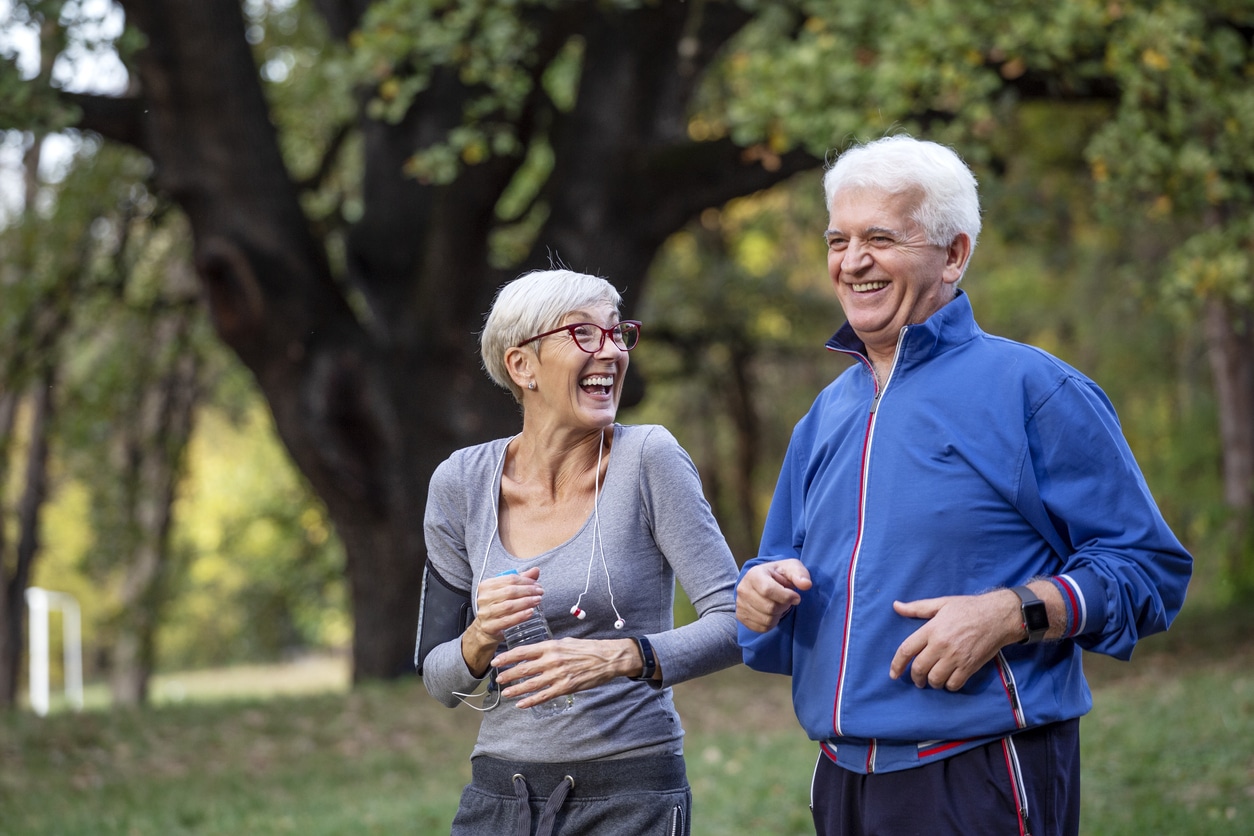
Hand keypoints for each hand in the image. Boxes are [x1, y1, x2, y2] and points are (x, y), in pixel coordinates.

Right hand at [460, 567, 543, 676]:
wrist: (485, 628)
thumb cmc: (498, 606)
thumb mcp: (506, 591)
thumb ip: (520, 580)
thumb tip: (536, 570)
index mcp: (486, 585)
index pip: (509, 579)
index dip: (526, 580)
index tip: (537, 584)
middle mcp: (484, 598)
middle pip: (510, 591)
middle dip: (528, 591)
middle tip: (540, 592)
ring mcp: (485, 613)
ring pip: (509, 605)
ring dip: (526, 602)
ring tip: (538, 600)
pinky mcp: (489, 627)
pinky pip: (508, 620)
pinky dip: (521, 616)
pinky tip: (530, 612)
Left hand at [492, 637, 637, 708]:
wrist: (607, 658)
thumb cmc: (587, 649)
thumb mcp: (566, 642)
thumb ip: (550, 648)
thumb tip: (536, 653)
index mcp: (551, 647)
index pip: (523, 652)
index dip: (507, 657)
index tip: (497, 661)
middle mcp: (552, 660)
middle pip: (524, 669)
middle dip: (508, 675)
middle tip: (497, 679)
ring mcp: (558, 675)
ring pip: (531, 684)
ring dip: (516, 690)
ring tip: (506, 693)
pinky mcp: (565, 687)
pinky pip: (544, 696)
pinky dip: (531, 701)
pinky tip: (522, 704)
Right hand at [736, 559, 812, 632]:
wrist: (763, 582)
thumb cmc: (779, 575)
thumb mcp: (791, 568)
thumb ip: (800, 574)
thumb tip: (806, 585)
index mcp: (754, 574)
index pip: (768, 590)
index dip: (786, 597)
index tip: (796, 597)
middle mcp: (743, 589)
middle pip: (769, 607)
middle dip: (784, 606)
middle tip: (786, 601)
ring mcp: (740, 604)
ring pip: (767, 619)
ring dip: (778, 615)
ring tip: (778, 605)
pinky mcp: (741, 617)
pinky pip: (762, 628)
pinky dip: (772, 623)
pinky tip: (772, 613)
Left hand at [888, 590, 1020, 690]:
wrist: (998, 617)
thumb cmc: (969, 608)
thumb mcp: (941, 603)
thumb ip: (917, 608)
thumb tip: (896, 606)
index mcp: (932, 629)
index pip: (906, 650)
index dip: (896, 664)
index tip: (893, 674)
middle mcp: (941, 645)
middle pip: (919, 668)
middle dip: (914, 677)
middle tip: (916, 679)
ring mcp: (956, 657)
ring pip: (935, 679)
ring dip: (931, 682)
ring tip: (932, 679)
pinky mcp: (970, 667)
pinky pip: (954, 684)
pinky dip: (948, 685)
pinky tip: (948, 680)